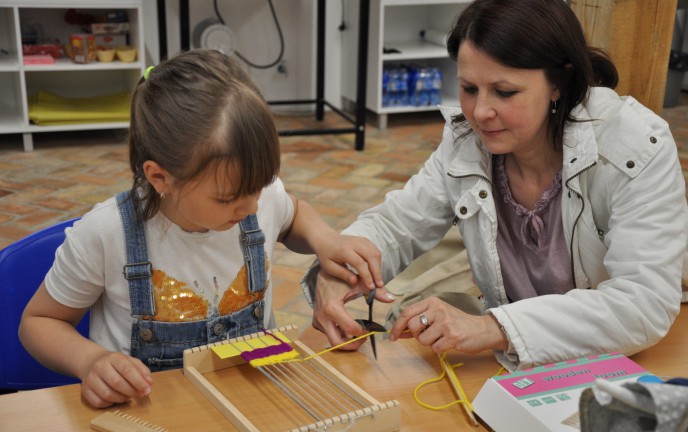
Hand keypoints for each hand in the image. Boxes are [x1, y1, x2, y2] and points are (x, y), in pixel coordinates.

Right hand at [79, 351, 152, 407]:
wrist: (92, 362)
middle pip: (117, 383)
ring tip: (128, 396)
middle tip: (139, 395)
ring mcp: (90, 379)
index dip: (139, 382)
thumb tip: (149, 383)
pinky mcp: (85, 390)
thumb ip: (142, 371)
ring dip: (121, 398)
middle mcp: (100, 367)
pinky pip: (98, 402)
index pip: (127, 370)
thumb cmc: (116, 364)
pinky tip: (115, 399)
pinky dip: (110, 404)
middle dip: (131, 391)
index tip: (147, 390)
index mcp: (113, 357)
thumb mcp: (130, 361)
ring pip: (107, 394)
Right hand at [312, 271, 394, 350]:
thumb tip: (392, 298)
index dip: (363, 332)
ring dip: (346, 339)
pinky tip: (348, 326)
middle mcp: (322, 317)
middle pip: (337, 342)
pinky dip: (339, 334)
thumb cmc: (341, 278)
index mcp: (332, 308)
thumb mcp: (359, 284)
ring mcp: (318, 321)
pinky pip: (329, 334)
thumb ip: (376, 292)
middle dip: (352, 344)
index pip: (351, 329)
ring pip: (333, 340)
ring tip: (358, 331)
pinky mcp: (316, 322)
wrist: (323, 274)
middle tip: (363, 339)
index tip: (370, 330)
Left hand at [315, 234, 383, 289]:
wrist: (326, 239)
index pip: (360, 263)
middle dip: (377, 272)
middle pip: (371, 257)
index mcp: (344, 250)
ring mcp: (361, 240)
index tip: (371, 287)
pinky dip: (378, 261)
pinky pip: (375, 251)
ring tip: (377, 280)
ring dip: (379, 267)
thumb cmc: (327, 255)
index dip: (367, 276)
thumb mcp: (329, 267)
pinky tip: (375, 271)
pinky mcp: (365, 240)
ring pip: (376, 253)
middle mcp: (355, 243)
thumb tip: (355, 282)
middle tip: (379, 285)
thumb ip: (343, 274)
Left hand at [389, 297, 507, 353]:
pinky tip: (448, 343)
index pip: (407, 312)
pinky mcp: (452, 337)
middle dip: (416, 335)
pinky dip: (439, 349)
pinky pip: (434, 348)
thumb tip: (399, 332)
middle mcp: (438, 310)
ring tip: (441, 338)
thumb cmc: (458, 323)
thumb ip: (419, 321)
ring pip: (422, 340)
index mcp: (433, 302)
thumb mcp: (438, 316)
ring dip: (429, 343)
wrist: (482, 330)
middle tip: (427, 335)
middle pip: (412, 326)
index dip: (397, 325)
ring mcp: (446, 323)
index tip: (393, 336)